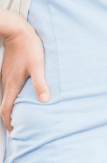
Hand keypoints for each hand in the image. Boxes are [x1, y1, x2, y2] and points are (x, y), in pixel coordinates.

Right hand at [0, 12, 49, 131]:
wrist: (18, 32)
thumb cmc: (28, 47)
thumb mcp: (38, 65)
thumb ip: (40, 83)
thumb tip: (45, 100)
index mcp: (12, 85)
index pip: (5, 110)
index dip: (9, 122)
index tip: (15, 130)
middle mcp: (6, 82)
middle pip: (5, 104)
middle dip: (10, 116)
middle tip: (19, 124)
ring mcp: (6, 76)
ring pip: (7, 95)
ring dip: (12, 105)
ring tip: (22, 111)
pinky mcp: (9, 69)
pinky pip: (9, 86)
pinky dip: (14, 94)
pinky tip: (23, 92)